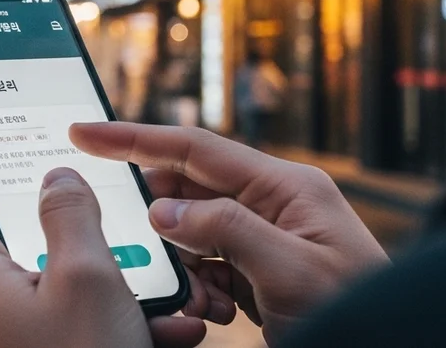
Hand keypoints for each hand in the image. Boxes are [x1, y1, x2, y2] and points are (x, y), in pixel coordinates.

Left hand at [0, 101, 206, 347]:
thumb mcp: (89, 279)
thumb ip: (71, 212)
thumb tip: (56, 181)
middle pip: (8, 229)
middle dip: (71, 224)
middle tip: (106, 217)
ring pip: (46, 278)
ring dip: (104, 281)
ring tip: (159, 302)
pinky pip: (56, 317)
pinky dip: (102, 316)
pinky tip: (153, 331)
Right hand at [69, 123, 389, 345]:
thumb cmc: (361, 313)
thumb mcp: (291, 272)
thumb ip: (226, 230)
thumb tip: (164, 211)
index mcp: (285, 186)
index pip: (194, 148)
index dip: (132, 138)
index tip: (83, 133)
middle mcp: (273, 203)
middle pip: (187, 192)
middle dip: (161, 226)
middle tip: (155, 260)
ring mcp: (267, 237)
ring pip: (193, 235)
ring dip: (185, 268)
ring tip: (209, 303)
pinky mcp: (261, 270)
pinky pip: (209, 266)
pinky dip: (202, 288)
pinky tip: (222, 311)